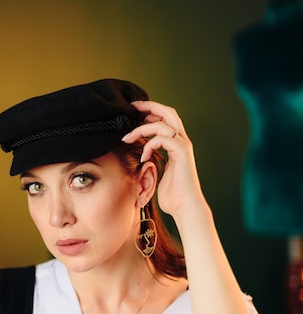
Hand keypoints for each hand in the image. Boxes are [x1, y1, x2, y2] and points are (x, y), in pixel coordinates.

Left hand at [122, 100, 205, 218]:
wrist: (185, 207)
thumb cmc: (173, 195)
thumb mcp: (158, 173)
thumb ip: (152, 160)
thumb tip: (139, 156)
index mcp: (177, 144)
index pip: (166, 118)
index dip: (151, 111)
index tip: (133, 112)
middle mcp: (182, 141)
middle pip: (168, 112)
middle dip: (149, 106)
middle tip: (132, 108)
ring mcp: (183, 146)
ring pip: (161, 123)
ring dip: (141, 129)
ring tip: (128, 138)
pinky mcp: (182, 152)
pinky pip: (162, 138)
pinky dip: (149, 145)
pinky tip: (144, 157)